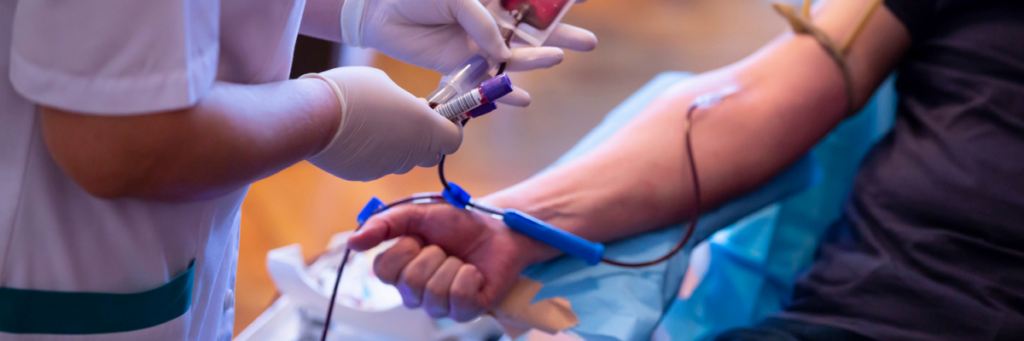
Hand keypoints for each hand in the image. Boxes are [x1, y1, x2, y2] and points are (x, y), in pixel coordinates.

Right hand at [305, 67, 461, 181]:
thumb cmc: (353, 92)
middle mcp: (410, 154)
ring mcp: (387, 168)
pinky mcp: (364, 175)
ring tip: (373, 121)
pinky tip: (353, 134)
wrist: (312, 117)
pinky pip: (377, 164)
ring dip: (397, 144)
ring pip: (402, 159)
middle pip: (430, 153)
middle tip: (406, 115)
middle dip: (424, 137)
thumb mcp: (385, 83)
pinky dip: (372, 152)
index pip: (453, 138)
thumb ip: (403, 101)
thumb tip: (402, 108)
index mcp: (425, 129)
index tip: (435, 113)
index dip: (448, 125)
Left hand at [347, 0, 597, 74]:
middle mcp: (492, 19)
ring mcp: (480, 43)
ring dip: (538, 60)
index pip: (532, 0)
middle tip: (589, 43)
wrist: (379, 11)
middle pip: (535, 29)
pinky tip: (522, 100)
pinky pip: (490, 80)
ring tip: (558, 60)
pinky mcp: (464, 66)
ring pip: (516, 56)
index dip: (558, 3)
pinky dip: (505, 92)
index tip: (586, 2)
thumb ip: (482, 21)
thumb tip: (503, 51)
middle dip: (562, 34)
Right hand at [348, 203, 540, 320]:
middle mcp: (416, 293)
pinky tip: (474, 272)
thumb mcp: (418, 214)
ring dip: (453, 265)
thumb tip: (352, 242)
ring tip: (461, 260)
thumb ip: (384, 224)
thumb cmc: (458, 223)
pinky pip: (459, 298)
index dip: (404, 249)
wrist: (497, 228)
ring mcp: (440, 306)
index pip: (382, 270)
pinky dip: (469, 277)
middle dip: (434, 255)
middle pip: (410, 282)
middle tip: (446, 249)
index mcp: (400, 271)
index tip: (420, 237)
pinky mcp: (465, 311)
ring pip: (434, 292)